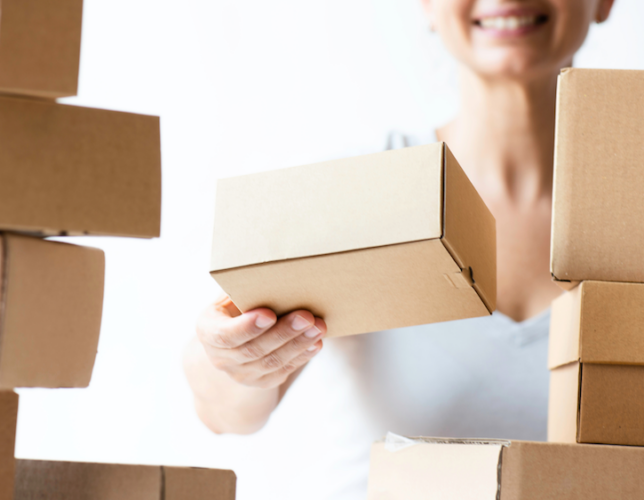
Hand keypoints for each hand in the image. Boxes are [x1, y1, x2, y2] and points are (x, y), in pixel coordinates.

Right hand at [196, 294, 325, 389]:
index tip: (269, 314)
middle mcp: (221, 358)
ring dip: (298, 344)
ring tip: (318, 327)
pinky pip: (283, 370)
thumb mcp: (230, 295)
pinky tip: (315, 343)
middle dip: (283, 333)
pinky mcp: (261, 381)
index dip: (247, 327)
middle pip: (254, 350)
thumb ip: (244, 288)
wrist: (234, 337)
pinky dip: (302, 356)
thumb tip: (270, 271)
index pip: (225, 335)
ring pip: (272, 362)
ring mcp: (241, 374)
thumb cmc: (236, 306)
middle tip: (306, 316)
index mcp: (208, 331)